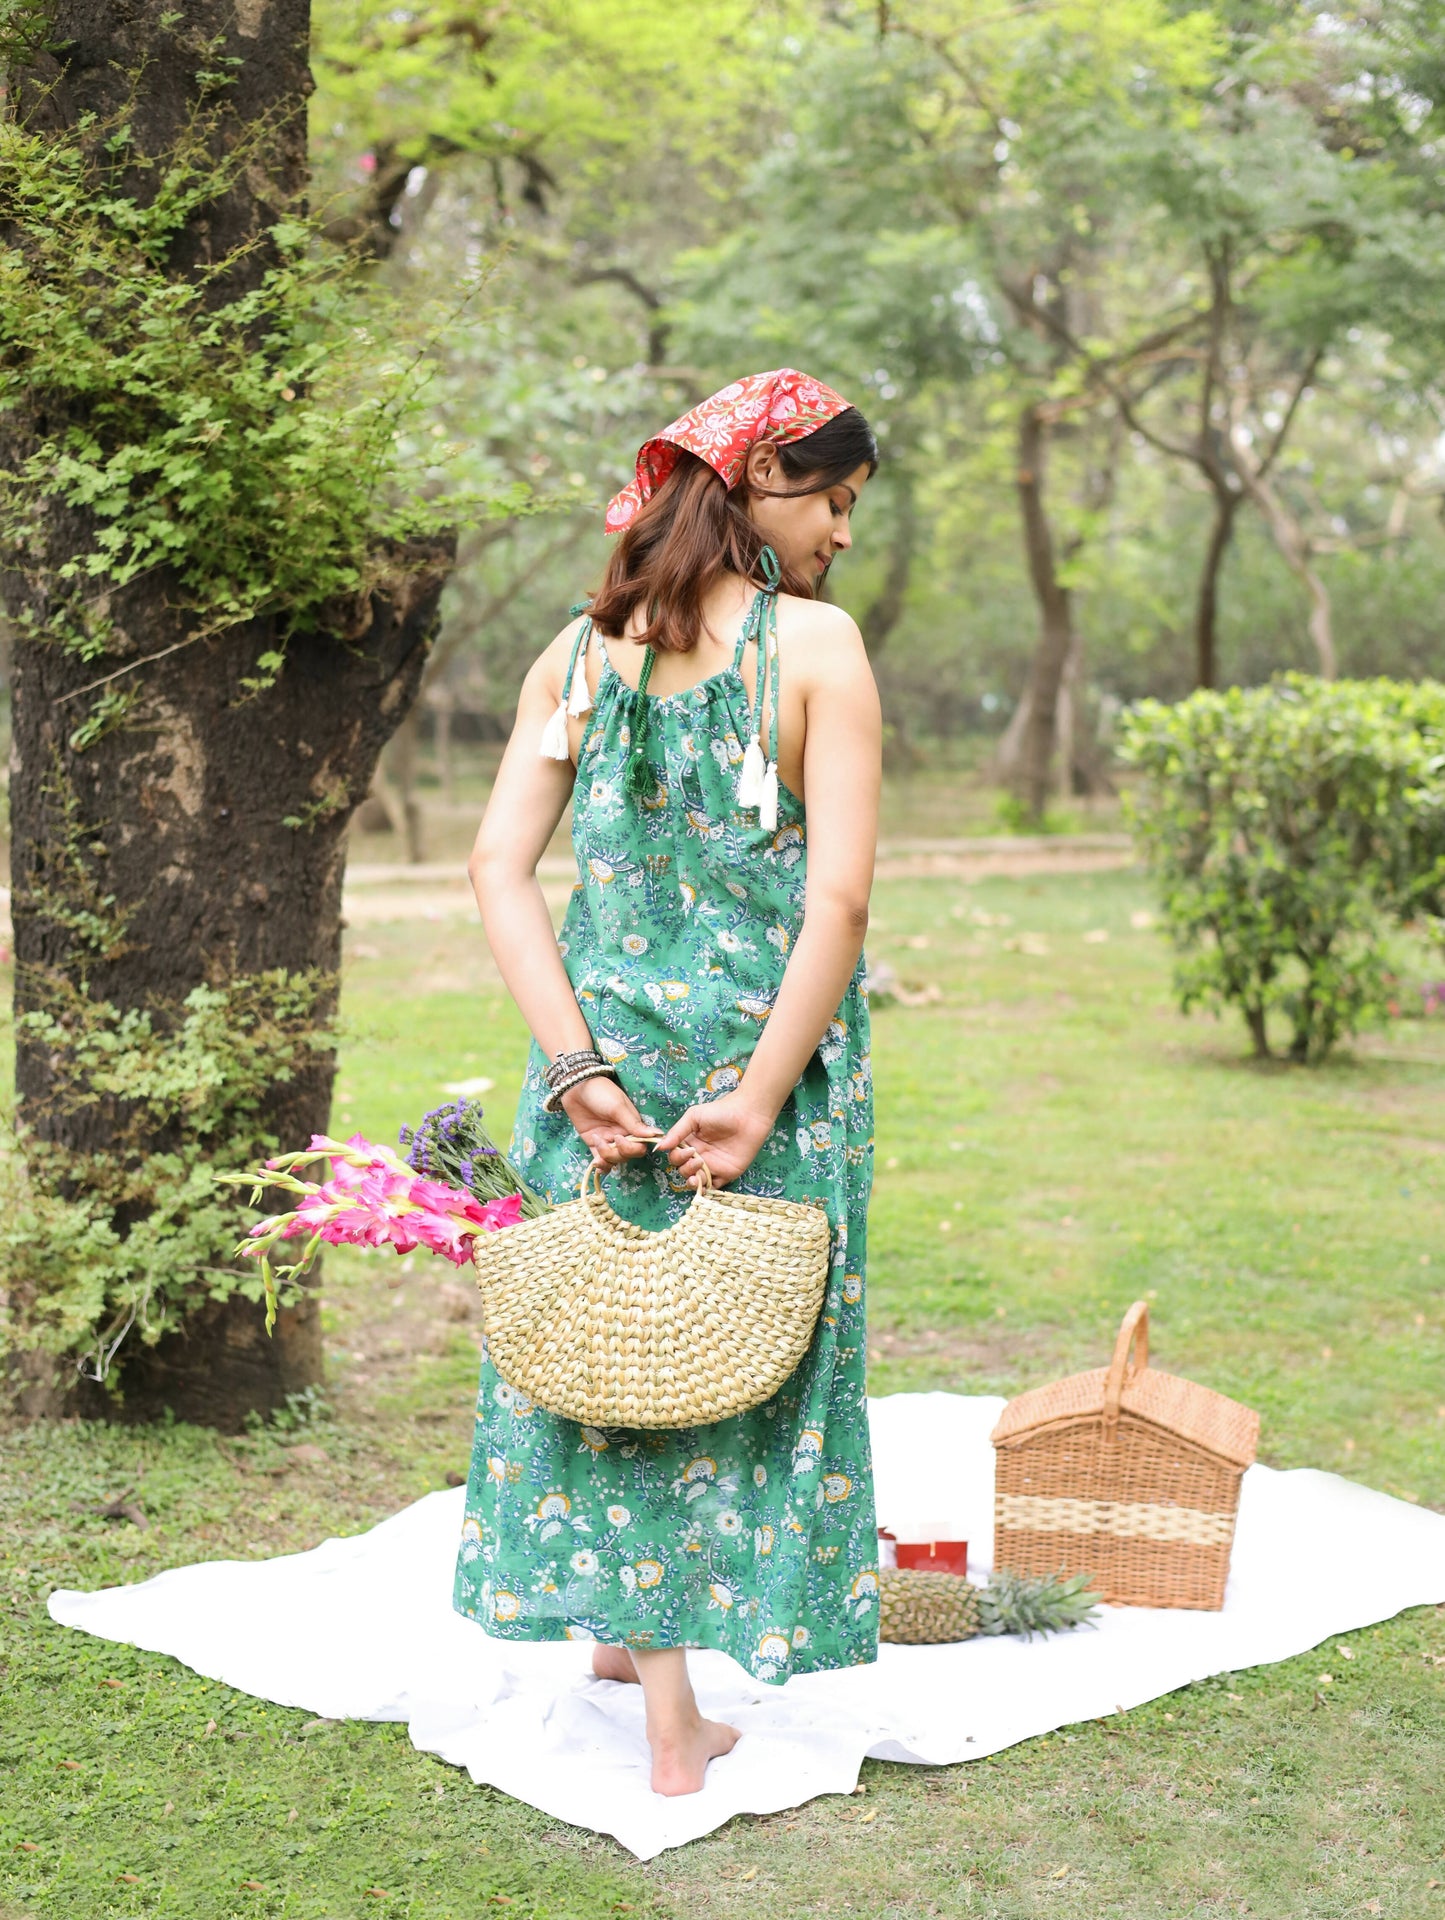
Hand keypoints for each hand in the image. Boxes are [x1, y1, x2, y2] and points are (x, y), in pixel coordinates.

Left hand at [559, 1074, 660, 1168]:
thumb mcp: (619, 1106)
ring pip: (615, 1160)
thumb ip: (634, 1124)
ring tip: (597, 1141)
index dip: (634, 1148)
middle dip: (619, 1153)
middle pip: (628, 1155)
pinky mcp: (594, 1143)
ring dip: (607, 1157)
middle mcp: (622, 1135)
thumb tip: (656, 1135)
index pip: (641, 1145)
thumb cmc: (601, 1092)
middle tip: (609, 1140)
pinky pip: (601, 1160)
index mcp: (632, 1125)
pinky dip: (601, 1166)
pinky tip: (596, 1163)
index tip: (621, 1139)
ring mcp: (608, 1140)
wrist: (576, 1087)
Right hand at [655, 1089, 777, 1188]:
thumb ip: (677, 1132)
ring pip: (695, 1181)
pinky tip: (704, 1183)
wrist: (748, 1115)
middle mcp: (699, 1156)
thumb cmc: (721, 1111)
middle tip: (696, 1159)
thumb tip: (659, 1147)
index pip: (675, 1156)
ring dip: (692, 1181)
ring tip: (697, 1174)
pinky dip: (706, 1189)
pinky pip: (713, 1187)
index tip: (687, 1150)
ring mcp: (712, 1166)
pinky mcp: (726, 1174)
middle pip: (683, 1170)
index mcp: (689, 1143)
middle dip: (685, 1168)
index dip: (677, 1157)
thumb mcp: (694, 1116)